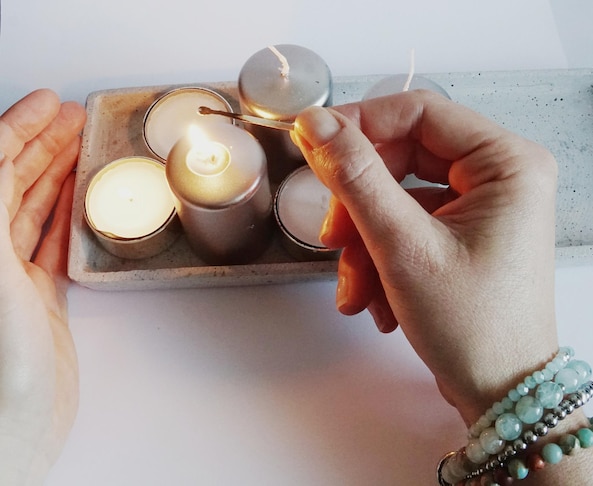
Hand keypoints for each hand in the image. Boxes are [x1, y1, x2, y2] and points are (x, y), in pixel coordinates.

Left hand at [0, 89, 85, 483]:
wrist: (16, 435)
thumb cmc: (1, 374)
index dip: (17, 128)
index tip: (48, 102)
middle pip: (11, 181)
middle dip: (41, 141)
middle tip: (71, 115)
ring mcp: (9, 275)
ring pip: (32, 207)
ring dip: (56, 172)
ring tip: (79, 144)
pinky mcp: (36, 297)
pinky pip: (50, 241)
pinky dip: (66, 213)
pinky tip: (77, 198)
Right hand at [291, 91, 558, 423]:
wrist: (498, 395)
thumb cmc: (471, 327)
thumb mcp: (402, 246)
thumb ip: (356, 177)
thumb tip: (316, 124)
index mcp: (507, 163)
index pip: (419, 112)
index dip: (360, 125)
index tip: (311, 145)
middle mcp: (500, 177)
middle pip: (403, 158)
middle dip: (360, 204)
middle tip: (333, 239)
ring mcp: (482, 207)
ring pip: (398, 197)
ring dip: (366, 242)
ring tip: (358, 291)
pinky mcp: (463, 234)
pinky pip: (408, 226)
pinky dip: (382, 258)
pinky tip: (376, 300)